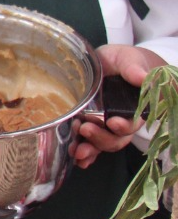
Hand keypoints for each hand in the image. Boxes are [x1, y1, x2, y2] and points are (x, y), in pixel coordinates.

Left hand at [75, 45, 167, 166]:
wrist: (109, 62)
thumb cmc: (123, 61)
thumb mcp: (128, 59)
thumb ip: (133, 68)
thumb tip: (142, 77)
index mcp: (134, 107)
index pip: (133, 122)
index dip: (124, 126)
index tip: (113, 123)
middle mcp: (121, 120)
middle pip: (116, 138)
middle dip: (101, 139)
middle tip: (86, 130)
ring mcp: (105, 125)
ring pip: (101, 144)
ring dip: (90, 150)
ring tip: (77, 151)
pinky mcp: (91, 126)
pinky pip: (90, 144)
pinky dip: (85, 154)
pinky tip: (76, 159)